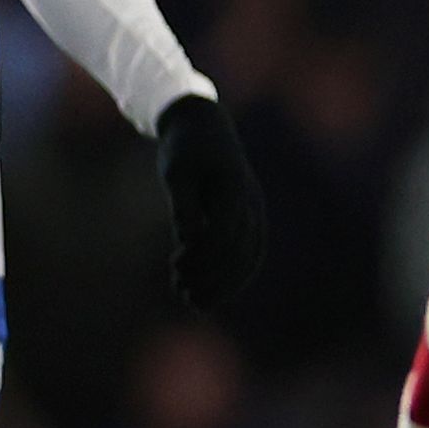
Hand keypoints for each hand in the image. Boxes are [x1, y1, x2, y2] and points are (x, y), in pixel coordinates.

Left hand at [155, 95, 264, 308]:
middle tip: (182, 295)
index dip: (202, 256)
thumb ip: (183, 205)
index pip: (226, 233)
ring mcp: (253, 212)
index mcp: (235, 189)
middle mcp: (251, 204)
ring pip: (249, 257)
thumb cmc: (184, 148)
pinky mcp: (248, 218)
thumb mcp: (175, 171)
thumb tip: (188, 239)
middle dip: (213, 278)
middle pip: (240, 251)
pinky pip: (249, 253)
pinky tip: (208, 291)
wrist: (204, 126)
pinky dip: (233, 276)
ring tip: (193, 301)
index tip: (174, 267)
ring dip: (224, 283)